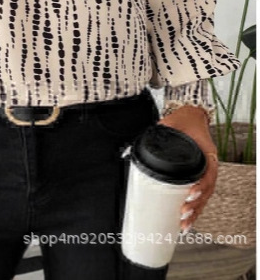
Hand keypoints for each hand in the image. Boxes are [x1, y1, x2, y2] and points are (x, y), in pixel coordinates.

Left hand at [157, 106, 217, 232]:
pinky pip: (201, 193)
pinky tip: (188, 219)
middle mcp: (209, 164)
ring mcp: (206, 171)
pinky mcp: (200, 175)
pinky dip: (195, 207)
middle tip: (183, 214)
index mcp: (206, 153)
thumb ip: (154, 136)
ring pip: (205, 196)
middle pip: (207, 190)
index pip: (208, 173)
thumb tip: (130, 151)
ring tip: (185, 225)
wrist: (192, 114)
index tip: (190, 194)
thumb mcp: (170, 125)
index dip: (200, 186)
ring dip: (196, 211)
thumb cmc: (183, 120)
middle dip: (196, 205)